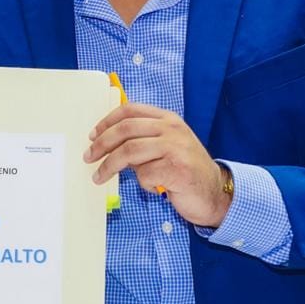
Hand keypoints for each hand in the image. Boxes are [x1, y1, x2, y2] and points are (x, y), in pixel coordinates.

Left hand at [85, 102, 231, 227]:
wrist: (215, 193)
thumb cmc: (185, 171)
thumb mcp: (165, 148)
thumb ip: (142, 142)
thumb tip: (107, 145)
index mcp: (168, 119)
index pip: (130, 110)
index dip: (107, 121)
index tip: (92, 135)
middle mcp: (172, 129)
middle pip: (126, 129)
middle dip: (102, 144)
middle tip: (88, 157)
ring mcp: (176, 148)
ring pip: (130, 151)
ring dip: (109, 166)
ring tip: (99, 177)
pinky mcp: (177, 169)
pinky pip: (145, 174)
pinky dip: (142, 183)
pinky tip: (152, 187)